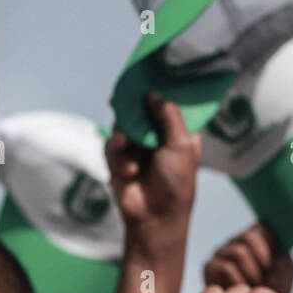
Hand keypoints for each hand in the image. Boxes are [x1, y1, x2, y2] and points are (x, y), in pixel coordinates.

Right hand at [106, 93, 200, 247]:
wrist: (153, 218)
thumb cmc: (176, 184)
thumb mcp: (181, 145)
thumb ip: (169, 115)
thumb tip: (153, 93)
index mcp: (179, 131)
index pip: (169, 102)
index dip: (160, 89)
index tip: (149, 74)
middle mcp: (158, 136)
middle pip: (141, 109)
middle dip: (133, 107)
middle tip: (122, 97)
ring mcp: (137, 148)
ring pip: (123, 124)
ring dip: (123, 135)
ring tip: (125, 144)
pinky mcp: (119, 160)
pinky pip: (111, 145)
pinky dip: (117, 157)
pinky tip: (128, 171)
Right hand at [203, 222, 292, 292]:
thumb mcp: (283, 279)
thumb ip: (285, 267)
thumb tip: (281, 259)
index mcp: (258, 236)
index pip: (264, 228)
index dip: (272, 246)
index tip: (276, 266)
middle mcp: (238, 240)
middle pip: (249, 238)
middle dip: (262, 262)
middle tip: (266, 281)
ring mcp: (222, 252)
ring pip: (238, 253)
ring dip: (252, 274)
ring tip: (255, 289)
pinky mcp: (210, 267)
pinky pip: (226, 269)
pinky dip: (238, 283)